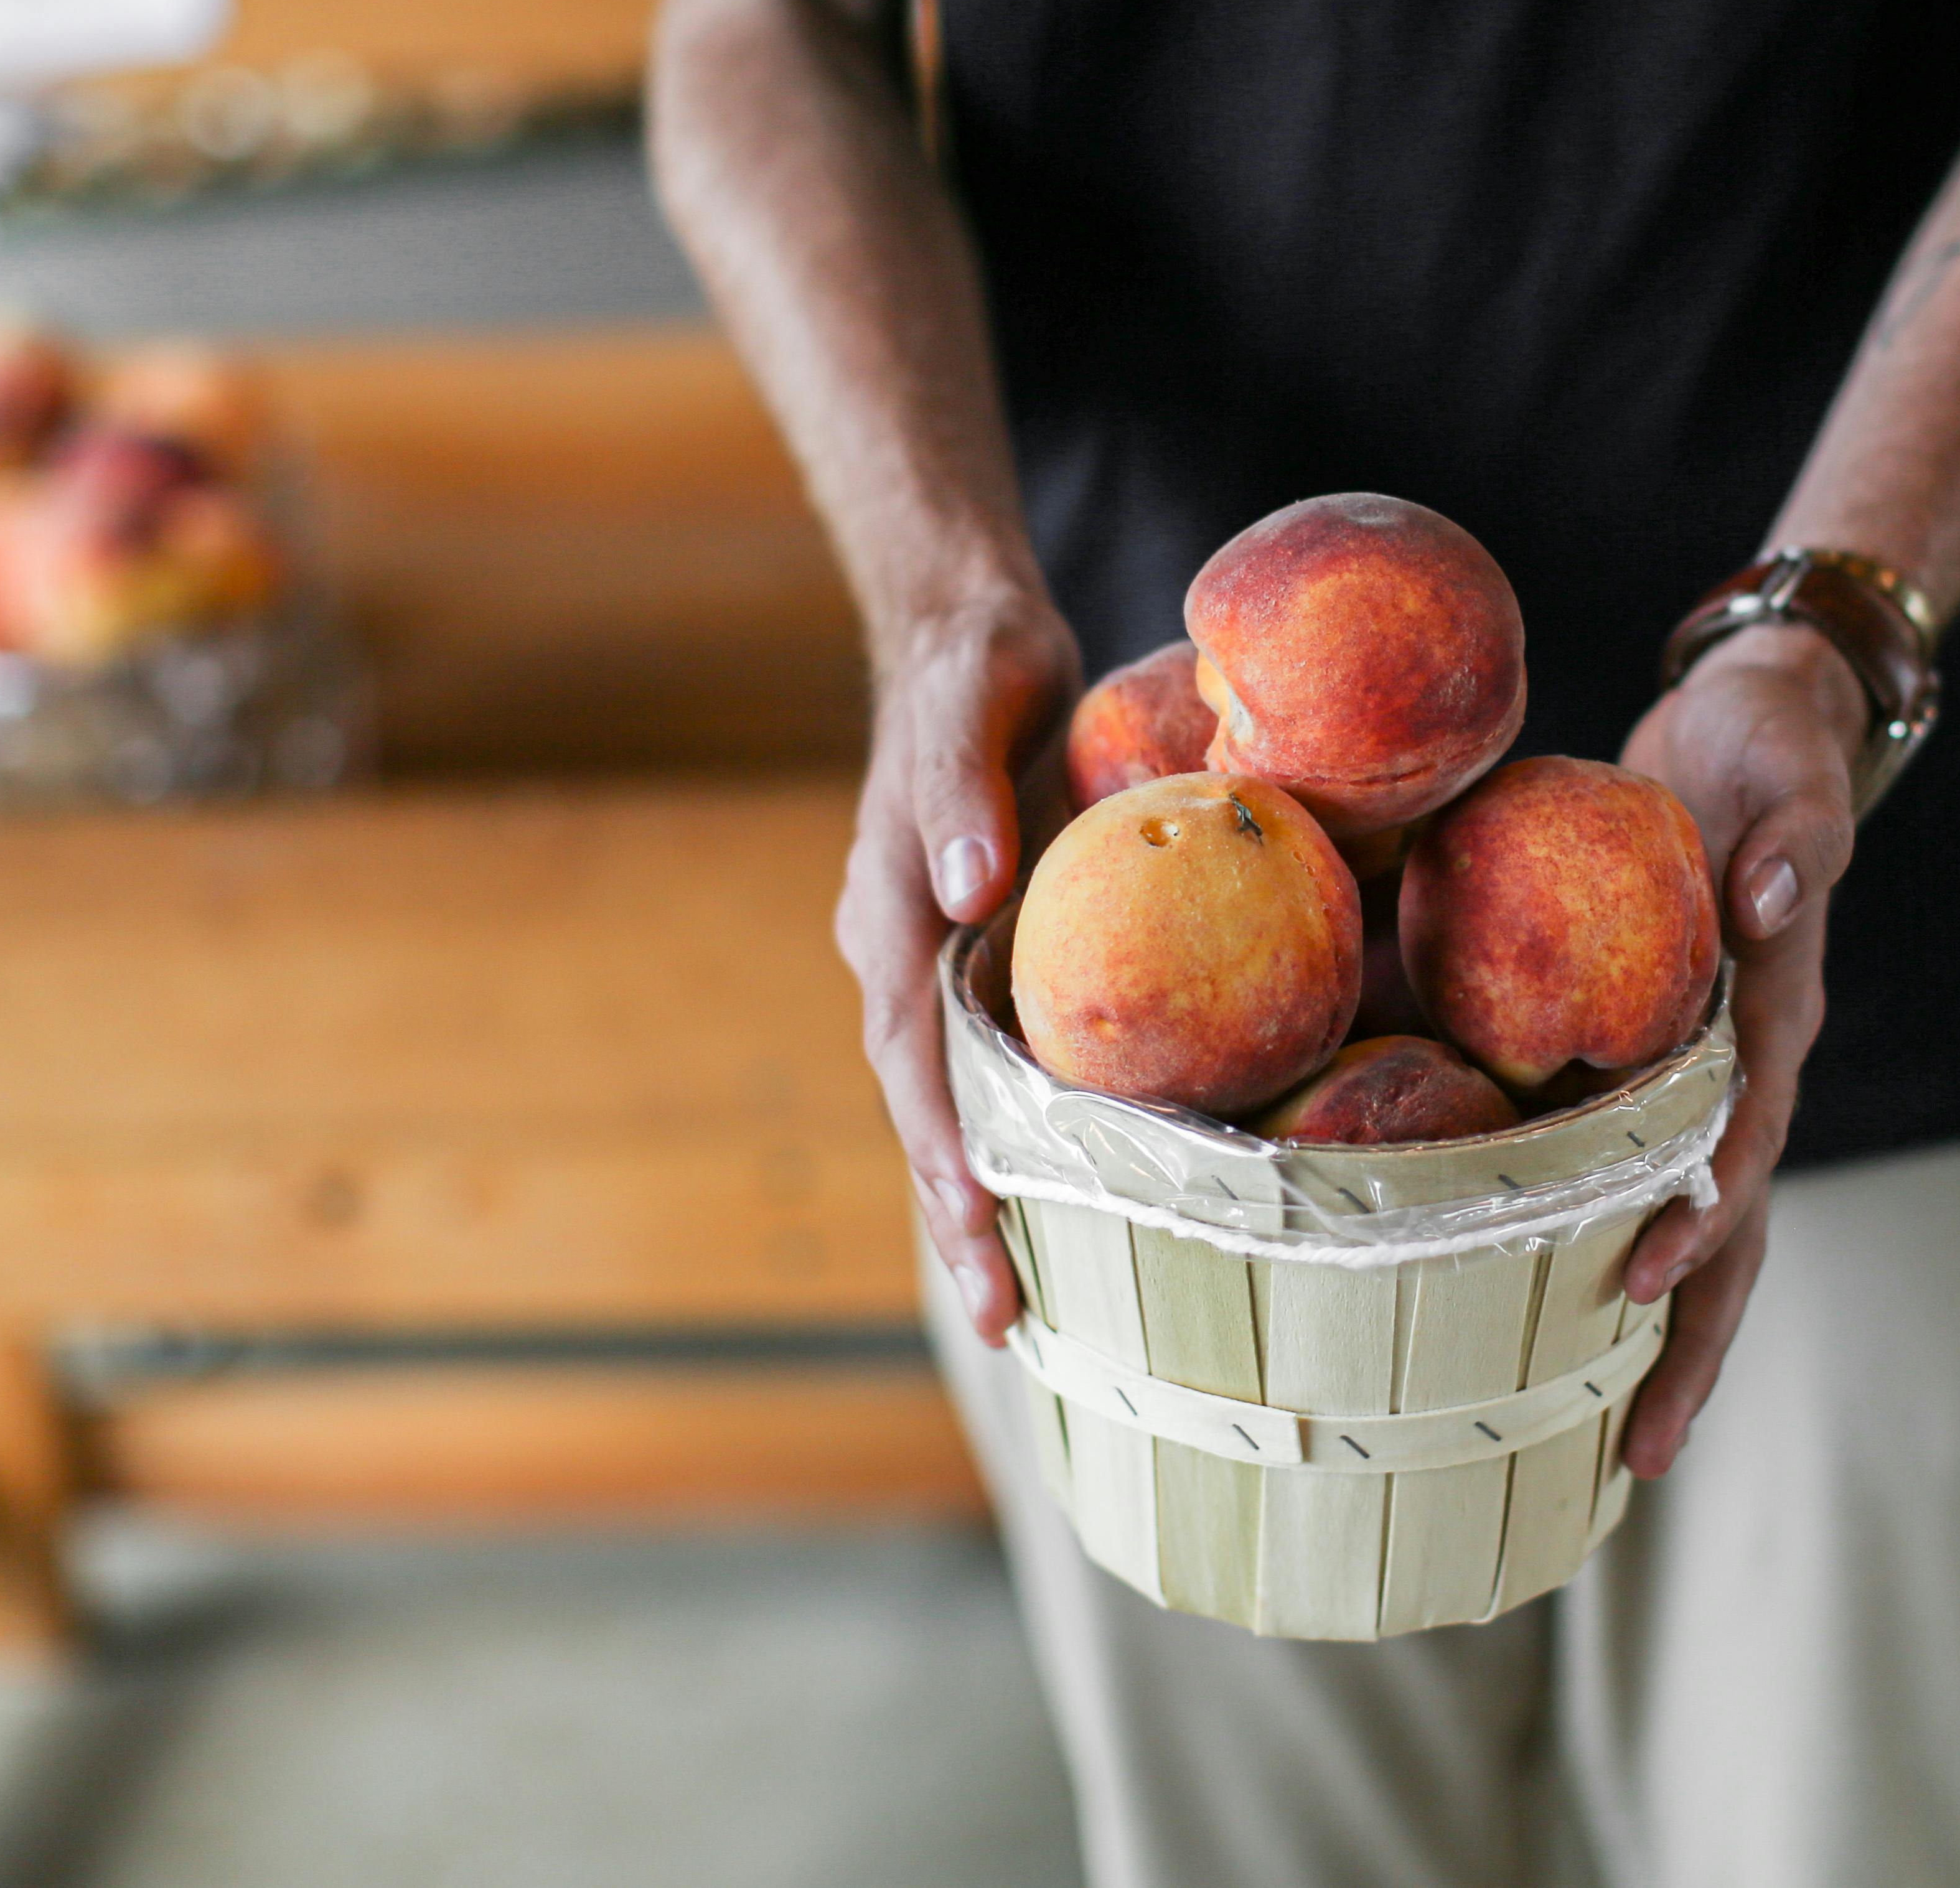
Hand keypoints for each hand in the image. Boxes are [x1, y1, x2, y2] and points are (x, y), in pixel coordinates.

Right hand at [835, 586, 1082, 1345]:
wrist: (966, 639)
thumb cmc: (975, 665)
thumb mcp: (972, 701)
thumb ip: (961, 792)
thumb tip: (963, 891)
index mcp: (892, 912)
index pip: (913, 1050)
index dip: (940, 1138)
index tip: (976, 1216)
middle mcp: (901, 956)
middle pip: (926, 1106)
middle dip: (958, 1214)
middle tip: (1008, 1320)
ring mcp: (934, 966)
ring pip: (955, 1102)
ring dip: (983, 1200)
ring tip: (1025, 1307)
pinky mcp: (981, 959)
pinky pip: (994, 1066)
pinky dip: (1018, 1139)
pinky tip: (1067, 1202)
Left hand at [1614, 620, 1864, 1475]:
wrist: (1761, 718)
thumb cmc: (1771, 741)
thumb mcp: (1790, 768)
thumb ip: (1797, 836)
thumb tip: (1773, 897)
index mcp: (1775, 1014)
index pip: (1741, 1138)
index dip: (1700, 1213)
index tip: (1641, 1279)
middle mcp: (1745, 1064)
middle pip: (1732, 1228)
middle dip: (1690, 1340)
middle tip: (1641, 1454)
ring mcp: (1704, 1070)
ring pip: (1689, 1224)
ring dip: (1653, 1332)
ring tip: (1605, 1444)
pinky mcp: (1654, 1052)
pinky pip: (1628, 1167)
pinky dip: (1597, 1240)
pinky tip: (1536, 1311)